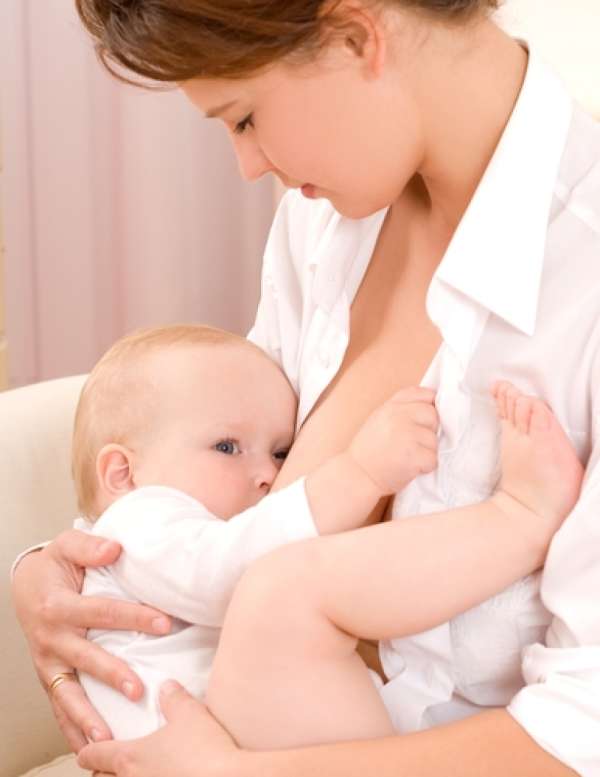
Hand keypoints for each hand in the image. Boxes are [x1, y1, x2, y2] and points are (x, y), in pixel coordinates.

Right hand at [11, 530, 171, 750]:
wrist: (25, 584)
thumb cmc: (53, 565)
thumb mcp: (66, 545)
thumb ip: (89, 546)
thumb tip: (115, 549)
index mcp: (58, 605)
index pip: (102, 612)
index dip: (134, 617)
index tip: (165, 624)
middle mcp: (51, 638)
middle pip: (86, 658)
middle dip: (113, 675)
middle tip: (139, 689)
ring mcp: (48, 662)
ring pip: (67, 694)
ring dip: (87, 718)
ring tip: (108, 741)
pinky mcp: (49, 677)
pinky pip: (59, 706)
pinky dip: (72, 729)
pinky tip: (89, 752)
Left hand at [78, 681, 240, 776]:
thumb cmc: (205, 750)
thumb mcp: (190, 713)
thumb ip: (174, 698)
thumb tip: (166, 686)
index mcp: (130, 757)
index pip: (96, 754)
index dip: (88, 750)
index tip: (85, 750)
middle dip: (100, 773)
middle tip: (104, 767)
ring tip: (131, 775)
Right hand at [349, 386, 438, 494]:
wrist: (357, 473)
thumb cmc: (371, 448)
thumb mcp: (381, 418)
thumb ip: (403, 408)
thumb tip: (432, 405)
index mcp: (392, 405)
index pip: (425, 394)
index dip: (428, 407)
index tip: (421, 421)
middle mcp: (400, 416)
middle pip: (433, 416)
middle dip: (428, 430)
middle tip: (411, 442)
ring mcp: (407, 435)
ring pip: (435, 440)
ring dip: (426, 451)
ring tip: (407, 456)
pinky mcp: (413, 456)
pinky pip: (433, 459)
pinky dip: (425, 467)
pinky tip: (409, 467)